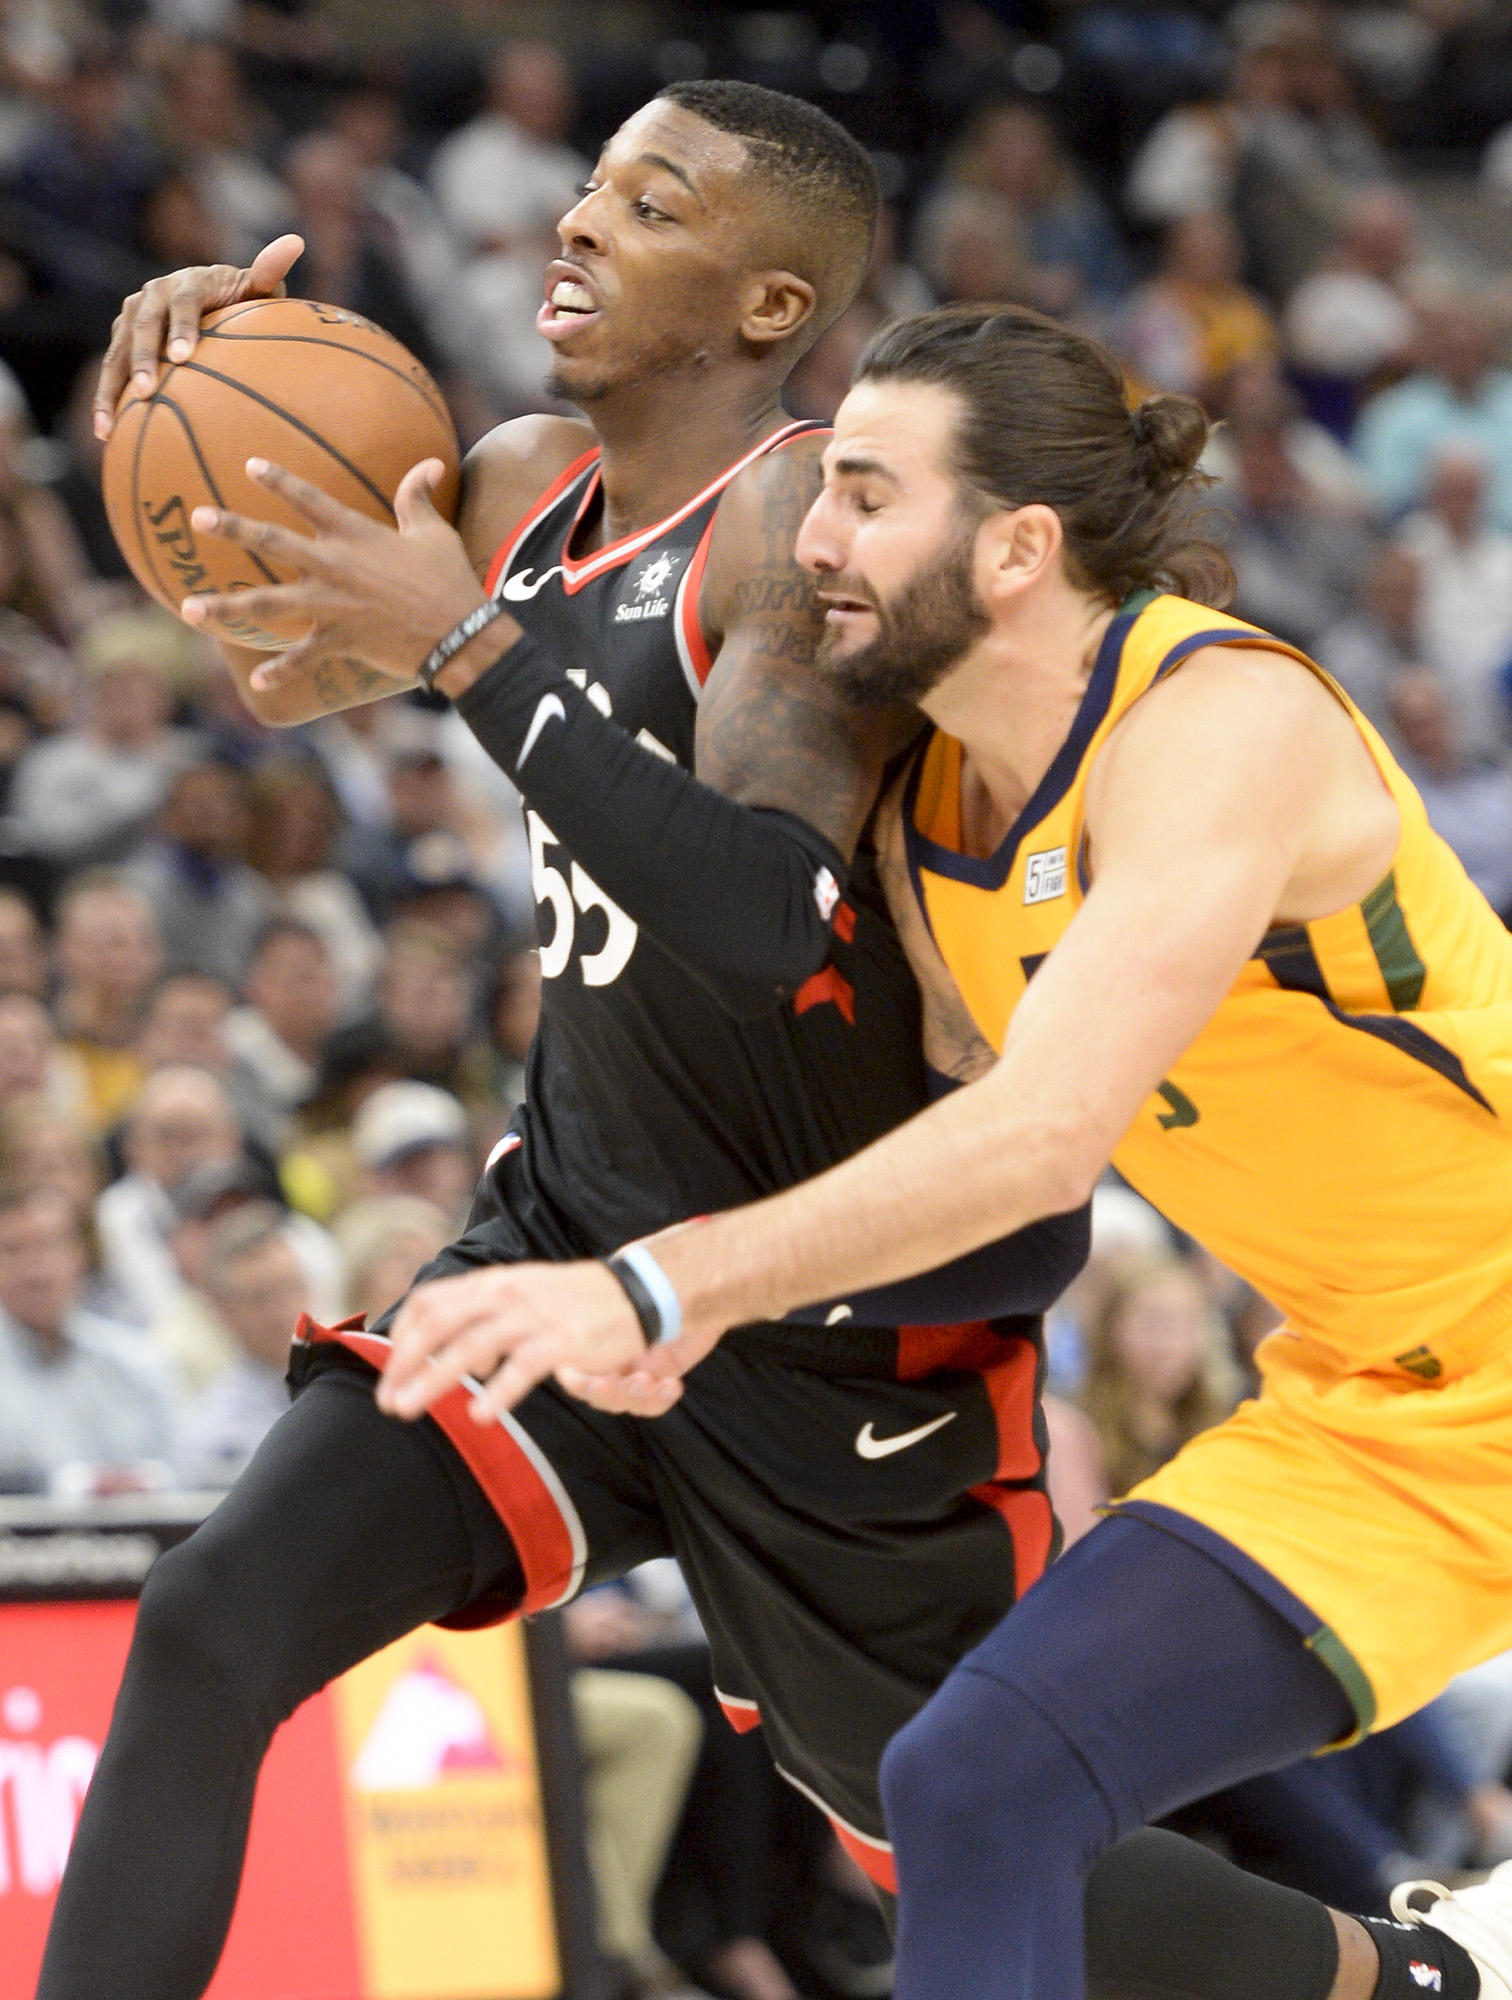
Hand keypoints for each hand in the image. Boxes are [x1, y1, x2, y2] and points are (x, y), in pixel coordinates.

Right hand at [94, 234, 304, 439]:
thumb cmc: (242, 302)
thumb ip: (269, 272)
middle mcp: (153, 295)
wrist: (210, 300)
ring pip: (118, 350)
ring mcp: (132, 316)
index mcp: (188, 283)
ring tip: (109, 424)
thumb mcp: (258, 289)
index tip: (184, 357)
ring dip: (112, 387)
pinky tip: (105, 433)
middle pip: (143, 325)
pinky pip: (111, 370)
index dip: (182, 327)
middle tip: (149, 392)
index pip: (185, 302)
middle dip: (144, 359)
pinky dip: (106, 400)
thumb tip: (295, 242)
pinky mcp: (121, 338)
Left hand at [181, 456, 514, 695]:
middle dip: (232, 528)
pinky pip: (302, 658)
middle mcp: (333, 565)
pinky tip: (257, 680)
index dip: (279, 479)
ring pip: (267, 605)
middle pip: (272, 541)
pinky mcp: (339, 641)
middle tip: (197, 517)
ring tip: (188, 608)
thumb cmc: (449, 581)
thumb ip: (419, 498)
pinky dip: (281, 671)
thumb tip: (432, 464)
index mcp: (355, 534)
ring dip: (225, 607)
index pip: (308, 498)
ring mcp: (331, 606)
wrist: (458, 635)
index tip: (250, 465)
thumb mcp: (435, 534)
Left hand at [376, 1260, 652, 1420]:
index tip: (389, 1371)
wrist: (633, 1293)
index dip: (402, 1337)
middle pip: (438, 1324)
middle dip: (405, 1363)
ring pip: (469, 1346)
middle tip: (388, 1400)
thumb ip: (484, 1318)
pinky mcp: (562, 1340)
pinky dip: (497, 1392)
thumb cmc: (571, 1300)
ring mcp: (533, 1315)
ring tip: (410, 1409)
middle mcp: (505, 1294)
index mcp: (491, 1282)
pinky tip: (479, 1416)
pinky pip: (522, 1368)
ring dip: (433, 1380)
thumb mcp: (521, 1296)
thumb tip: (458, 1357)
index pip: (429, 1302)